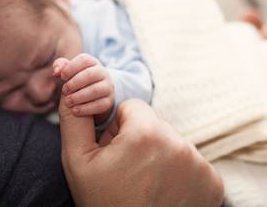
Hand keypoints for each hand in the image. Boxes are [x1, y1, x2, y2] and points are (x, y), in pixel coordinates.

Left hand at [53, 53, 113, 123]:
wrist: (94, 94)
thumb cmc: (77, 79)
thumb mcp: (69, 70)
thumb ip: (60, 66)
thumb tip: (56, 72)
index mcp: (92, 62)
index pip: (84, 60)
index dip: (71, 67)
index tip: (62, 76)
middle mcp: (103, 72)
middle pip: (90, 74)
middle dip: (74, 83)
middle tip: (64, 91)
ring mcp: (108, 87)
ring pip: (96, 90)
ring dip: (79, 97)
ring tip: (68, 102)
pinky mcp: (109, 101)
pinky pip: (100, 105)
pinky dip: (86, 109)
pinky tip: (74, 110)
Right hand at [58, 97, 223, 206]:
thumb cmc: (103, 202)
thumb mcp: (77, 161)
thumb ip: (74, 119)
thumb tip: (70, 88)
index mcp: (145, 133)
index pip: (132, 107)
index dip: (118, 128)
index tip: (114, 152)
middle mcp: (179, 144)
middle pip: (153, 124)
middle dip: (139, 140)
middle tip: (127, 170)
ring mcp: (200, 165)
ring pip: (172, 142)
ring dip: (159, 155)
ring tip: (145, 182)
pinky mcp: (212, 182)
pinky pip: (191, 161)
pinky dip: (178, 171)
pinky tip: (163, 190)